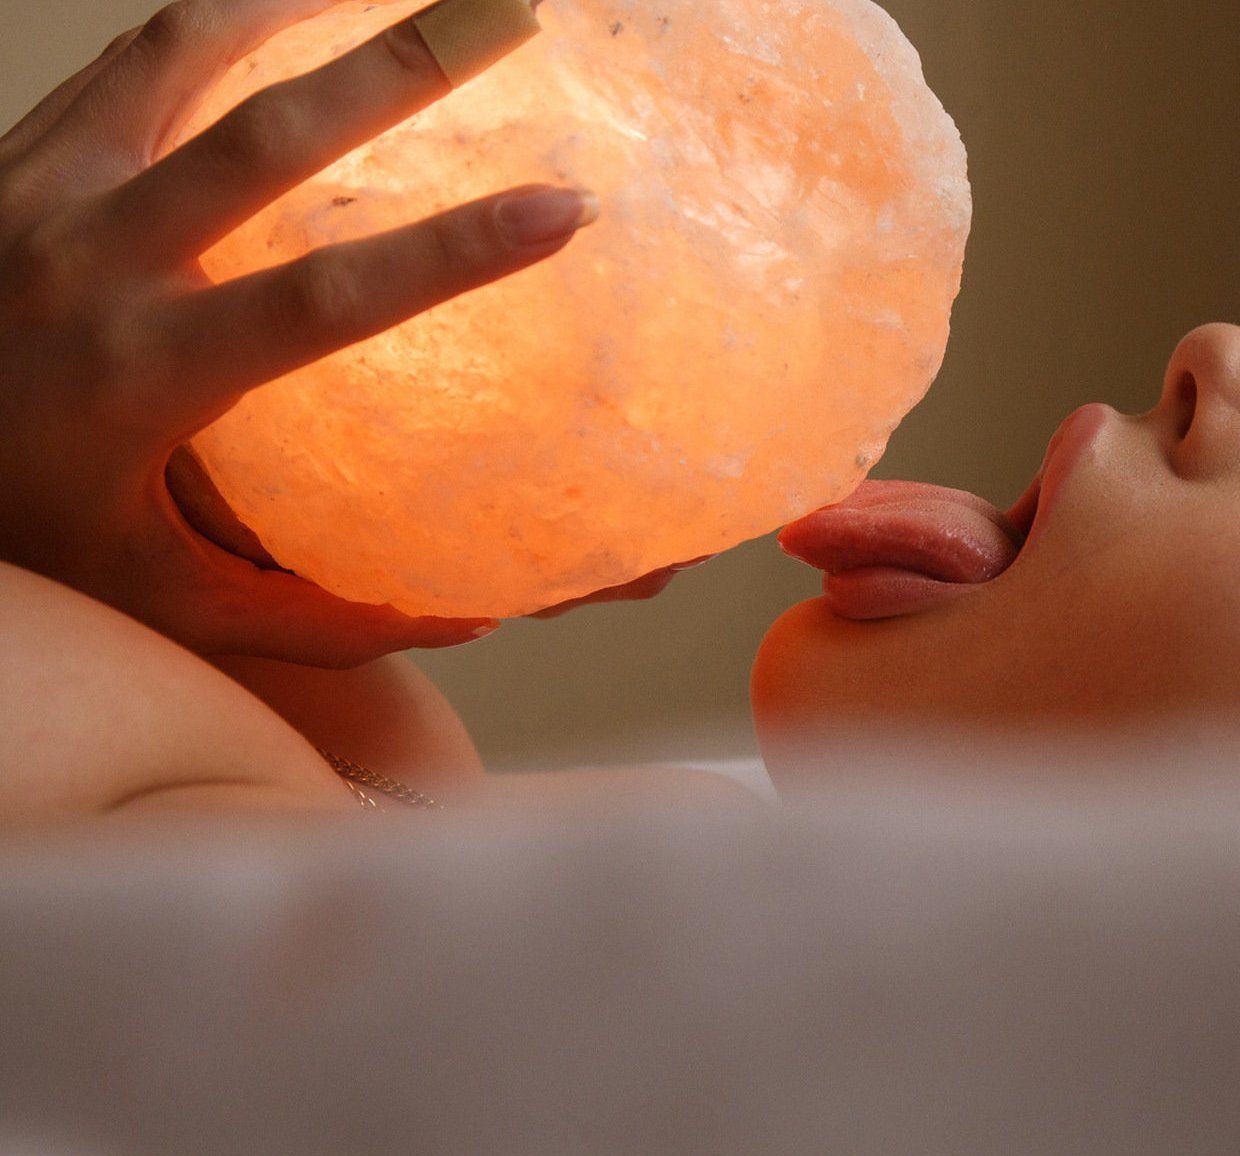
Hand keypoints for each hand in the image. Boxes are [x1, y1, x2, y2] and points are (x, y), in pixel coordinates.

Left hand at [0, 0, 601, 666]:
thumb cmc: (17, 534)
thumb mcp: (160, 599)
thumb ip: (313, 615)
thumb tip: (470, 618)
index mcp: (143, 371)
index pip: (328, 299)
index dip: (454, 252)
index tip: (562, 209)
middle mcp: (87, 259)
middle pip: (268, 134)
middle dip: (402, 68)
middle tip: (510, 18)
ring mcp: (37, 188)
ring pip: (186, 54)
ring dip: (303, 12)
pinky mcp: (10, 152)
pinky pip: (131, 60)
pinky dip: (220, 24)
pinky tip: (285, 14)